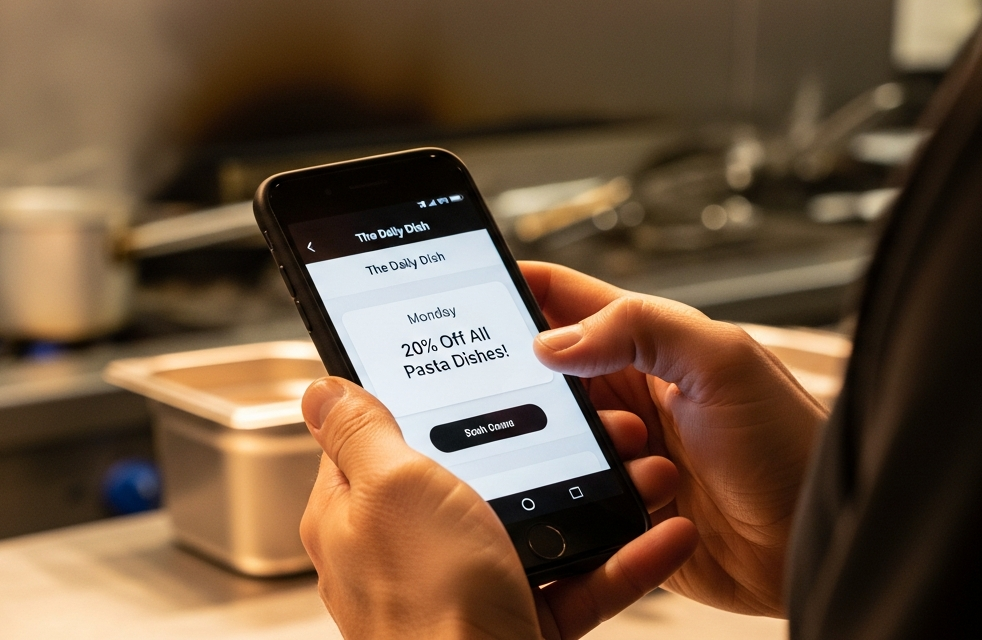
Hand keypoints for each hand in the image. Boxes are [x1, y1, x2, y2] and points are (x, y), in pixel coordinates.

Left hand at [299, 377, 697, 639]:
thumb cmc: (426, 605)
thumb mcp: (391, 486)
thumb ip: (359, 432)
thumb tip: (321, 389)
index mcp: (356, 511)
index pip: (379, 435)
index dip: (423, 397)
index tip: (472, 367)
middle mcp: (404, 549)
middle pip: (473, 475)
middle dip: (536, 444)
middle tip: (586, 418)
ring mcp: (461, 588)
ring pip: (534, 525)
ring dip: (594, 495)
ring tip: (640, 467)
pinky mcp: (513, 623)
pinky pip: (573, 582)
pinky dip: (620, 560)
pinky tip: (659, 535)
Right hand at [522, 261, 827, 616]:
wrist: (819, 547)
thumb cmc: (794, 448)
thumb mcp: (724, 362)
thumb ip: (641, 329)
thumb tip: (553, 339)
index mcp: (651, 344)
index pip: (567, 300)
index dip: (519, 287)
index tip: (471, 289)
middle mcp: (631, 394)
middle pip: (546, 376)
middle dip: (539, 389)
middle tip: (563, 403)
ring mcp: (622, 454)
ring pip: (552, 442)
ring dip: (578, 453)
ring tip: (644, 462)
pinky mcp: (620, 509)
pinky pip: (571, 498)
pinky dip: (582, 499)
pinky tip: (630, 501)